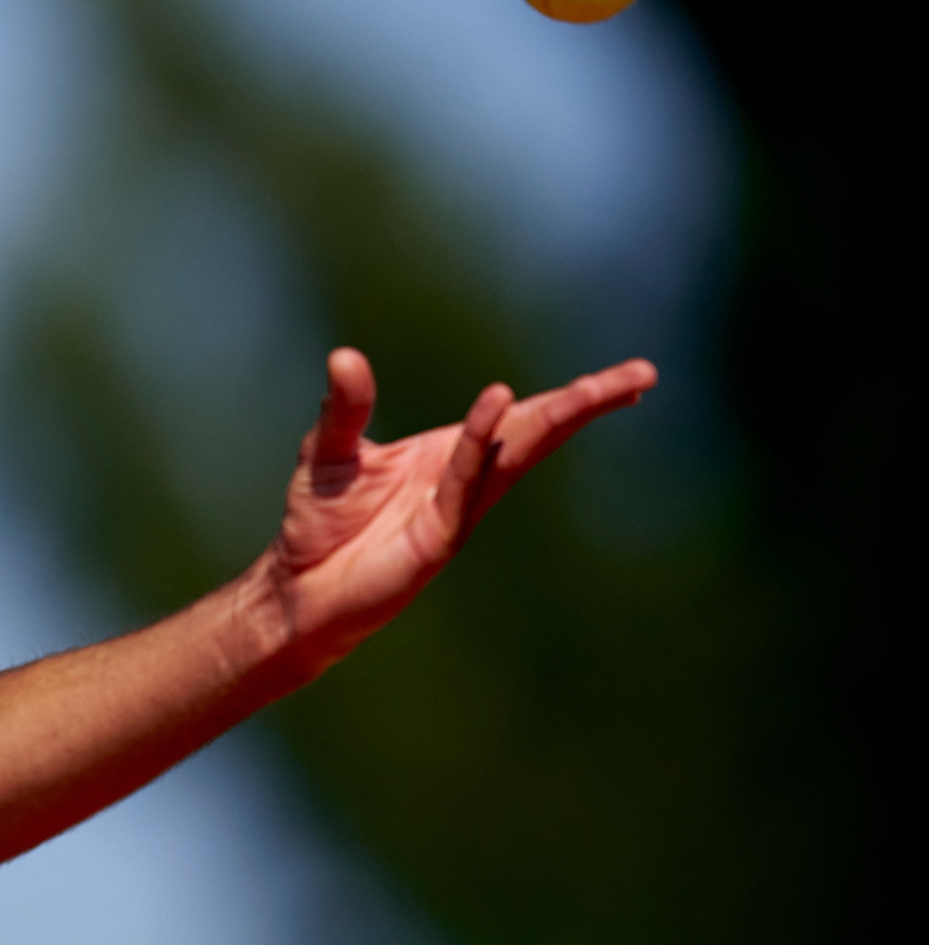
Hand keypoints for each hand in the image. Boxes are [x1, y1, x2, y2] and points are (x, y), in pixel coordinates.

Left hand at [262, 347, 657, 665]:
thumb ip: (345, 407)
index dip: (571, 397)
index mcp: (451, 455)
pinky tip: (500, 404)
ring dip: (553, 419)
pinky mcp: (435, 539)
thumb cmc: (320, 523)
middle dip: (588, 402)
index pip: (521, 418)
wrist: (298, 589)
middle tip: (645, 375)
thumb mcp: (331, 450)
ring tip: (594, 388)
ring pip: (514, 456)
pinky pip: (461, 483)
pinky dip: (478, 444)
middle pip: (538, 432)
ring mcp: (456, 511)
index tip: (628, 379)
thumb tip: (343, 355)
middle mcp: (465, 481)